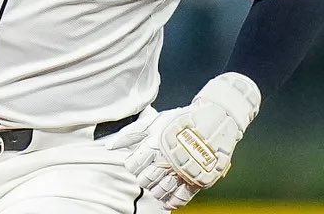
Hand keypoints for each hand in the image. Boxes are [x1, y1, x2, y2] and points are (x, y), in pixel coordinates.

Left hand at [112, 73, 260, 209]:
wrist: (214, 121)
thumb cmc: (180, 120)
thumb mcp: (154, 121)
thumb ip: (130, 134)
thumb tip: (109, 147)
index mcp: (154, 144)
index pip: (134, 166)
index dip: (133, 166)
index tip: (137, 163)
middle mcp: (167, 160)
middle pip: (145, 180)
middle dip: (144, 178)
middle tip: (148, 174)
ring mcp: (182, 171)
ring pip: (160, 191)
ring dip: (156, 190)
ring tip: (158, 185)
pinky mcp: (197, 180)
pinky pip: (181, 198)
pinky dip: (171, 202)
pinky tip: (167, 201)